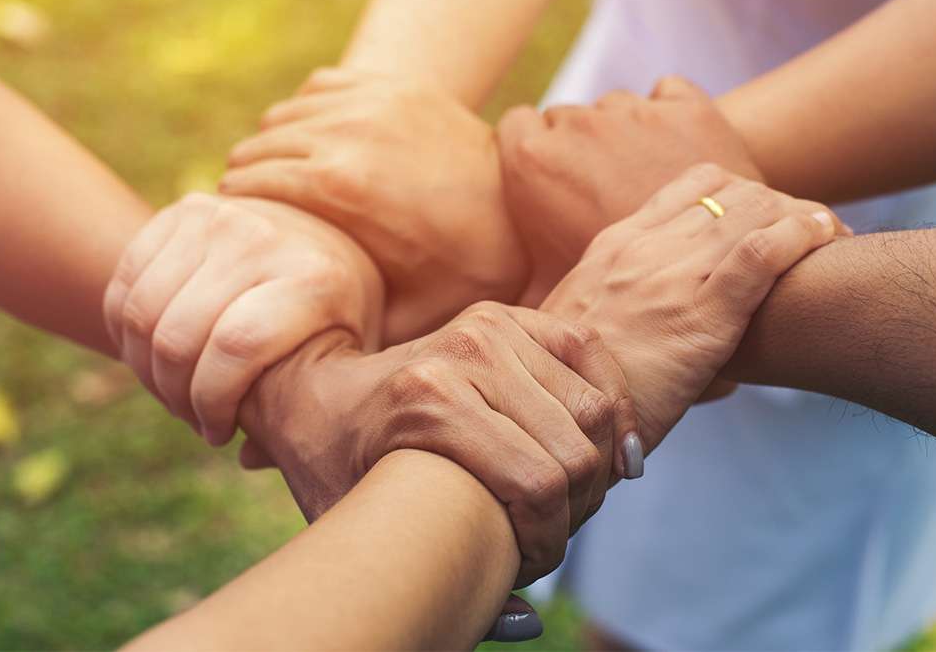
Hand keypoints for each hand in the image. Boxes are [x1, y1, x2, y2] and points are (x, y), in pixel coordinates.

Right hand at [102, 192, 381, 445]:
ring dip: (146, 372)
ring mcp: (216, 218)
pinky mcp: (180, 212)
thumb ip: (307, 410)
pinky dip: (126, 337)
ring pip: (141, 315)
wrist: (329, 233)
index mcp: (314, 277)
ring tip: (175, 394)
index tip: (219, 433)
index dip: (213, 403)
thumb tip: (248, 459)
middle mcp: (262, 238)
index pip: (236, 348)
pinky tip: (155, 361)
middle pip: (179, 337)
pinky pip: (125, 288)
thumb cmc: (338, 316)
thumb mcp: (345, 360)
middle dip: (176, 397)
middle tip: (193, 419)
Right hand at [221, 67, 527, 342]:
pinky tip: (316, 148)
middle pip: (256, 148)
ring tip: (279, 186)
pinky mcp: (389, 85)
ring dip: (273, 148)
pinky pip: (317, 89)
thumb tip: (276, 391)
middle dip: (247, 183)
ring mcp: (369, 101)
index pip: (246, 185)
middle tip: (250, 218)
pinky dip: (307, 115)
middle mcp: (346, 134)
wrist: (519, 206)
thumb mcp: (400, 315)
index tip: (238, 241)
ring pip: (281, 116)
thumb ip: (335, 331)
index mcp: (338, 188)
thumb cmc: (459, 271)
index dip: (234, 215)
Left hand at [235, 301, 635, 586]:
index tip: (528, 567)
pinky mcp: (509, 315)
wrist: (321, 395)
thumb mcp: (367, 530)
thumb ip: (445, 581)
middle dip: (575, 510)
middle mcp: (465, 353)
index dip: (548, 542)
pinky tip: (614, 449)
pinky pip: (590, 355)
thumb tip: (526, 621)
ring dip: (598, 464)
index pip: (538, 486)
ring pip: (593, 409)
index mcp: (428, 401)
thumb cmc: (339, 470)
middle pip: (574, 451)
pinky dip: (614, 403)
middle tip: (551, 537)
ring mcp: (490, 325)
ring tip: (572, 501)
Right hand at [497, 76, 760, 303]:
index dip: (530, 148)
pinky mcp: (690, 110)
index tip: (549, 173)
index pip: (516, 126)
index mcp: (534, 161)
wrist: (727, 298)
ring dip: (626, 130)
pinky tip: (681, 147)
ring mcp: (636, 115)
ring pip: (617, 105)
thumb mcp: (546, 295)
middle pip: (567, 118)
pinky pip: (670, 91)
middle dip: (580, 144)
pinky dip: (672, 112)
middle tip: (601, 186)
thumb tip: (477, 306)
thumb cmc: (614, 309)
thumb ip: (514, 277)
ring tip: (645, 172)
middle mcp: (579, 126)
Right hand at [541, 164, 848, 454]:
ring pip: (753, 208)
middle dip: (780, 203)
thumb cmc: (568, 390)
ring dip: (803, 215)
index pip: (692, 188)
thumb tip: (652, 339)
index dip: (741, 194)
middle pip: (730, 190)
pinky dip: (804, 234)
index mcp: (614, 246)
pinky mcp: (701, 312)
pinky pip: (764, 251)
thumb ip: (616, 316)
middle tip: (812, 231)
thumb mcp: (577, 330)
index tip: (768, 219)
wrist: (552, 417)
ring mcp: (671, 274)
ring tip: (832, 234)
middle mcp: (643, 246)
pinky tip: (826, 238)